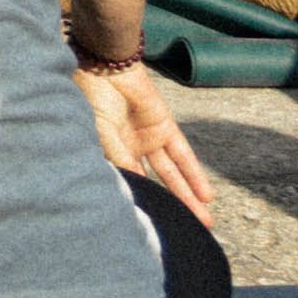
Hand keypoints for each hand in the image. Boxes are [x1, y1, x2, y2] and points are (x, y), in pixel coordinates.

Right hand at [76, 58, 215, 222]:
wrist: (107, 65)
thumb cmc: (92, 98)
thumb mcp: (102, 135)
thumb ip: (121, 160)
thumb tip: (137, 189)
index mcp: (110, 152)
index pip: (130, 183)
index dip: (142, 204)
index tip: (154, 228)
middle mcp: (131, 149)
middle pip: (156, 185)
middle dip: (172, 207)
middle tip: (188, 232)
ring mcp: (149, 138)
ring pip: (172, 174)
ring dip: (188, 196)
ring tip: (203, 220)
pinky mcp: (164, 127)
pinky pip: (183, 155)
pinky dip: (194, 174)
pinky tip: (205, 195)